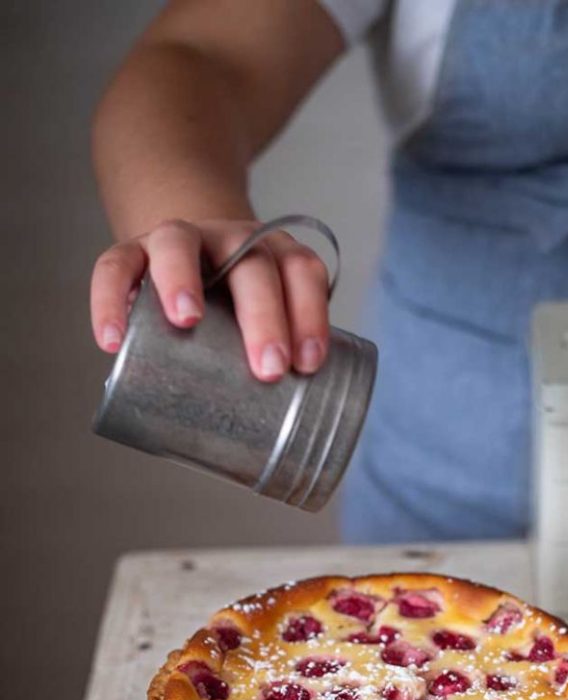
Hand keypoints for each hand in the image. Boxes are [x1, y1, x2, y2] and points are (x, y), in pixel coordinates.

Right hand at [90, 218, 329, 380]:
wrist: (184, 271)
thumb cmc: (233, 315)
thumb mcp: (264, 329)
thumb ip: (276, 366)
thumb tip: (291, 444)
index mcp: (273, 256)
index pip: (301, 271)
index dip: (310, 313)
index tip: (309, 363)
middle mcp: (230, 240)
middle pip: (250, 265)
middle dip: (263, 315)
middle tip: (269, 368)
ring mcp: (180, 241)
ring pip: (178, 245)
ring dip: (182, 278)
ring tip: (186, 320)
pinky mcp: (133, 253)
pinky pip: (115, 266)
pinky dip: (110, 300)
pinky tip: (112, 341)